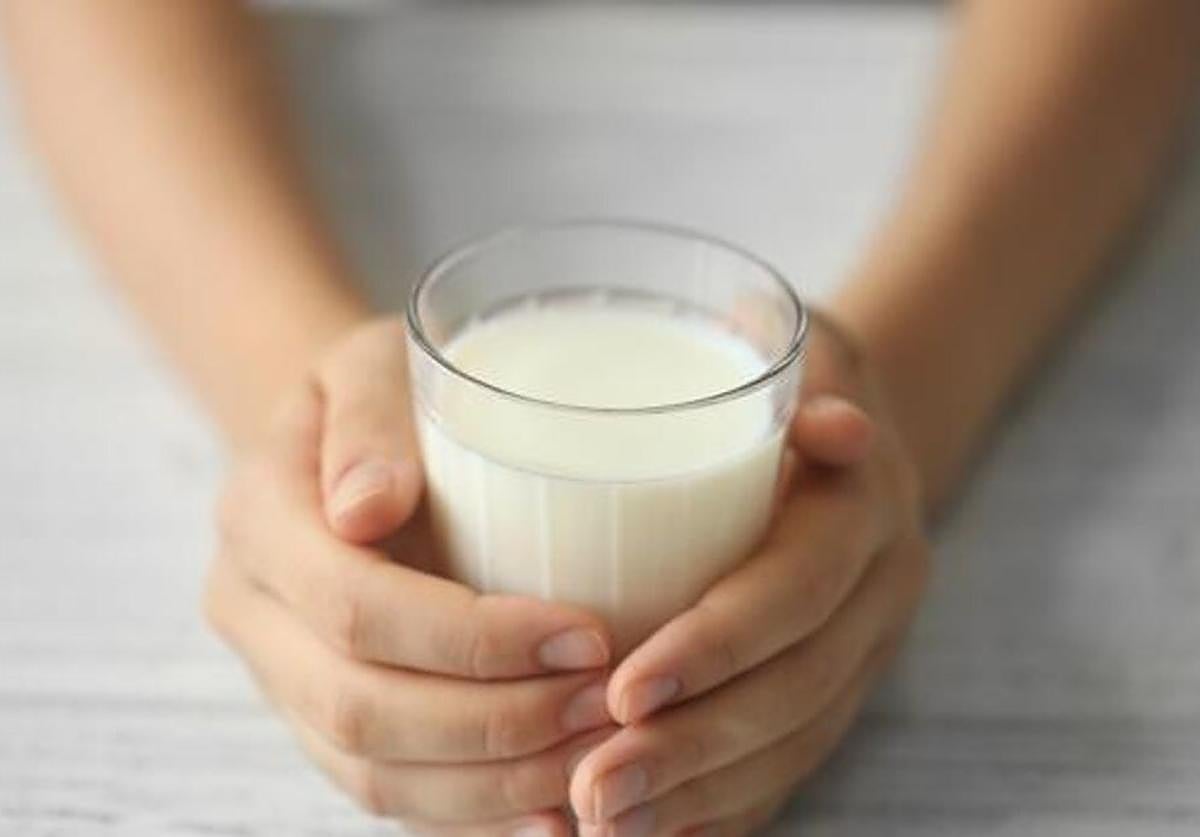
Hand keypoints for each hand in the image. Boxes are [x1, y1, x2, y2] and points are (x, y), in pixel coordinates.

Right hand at [205, 319, 617, 835]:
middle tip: (604, 706)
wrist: (343, 441)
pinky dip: (473, 816)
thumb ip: (369, 420)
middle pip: (363, 709)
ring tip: (597, 766)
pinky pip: (390, 795)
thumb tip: (367, 510)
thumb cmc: (381, 391)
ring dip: (494, 786)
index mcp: (259, 520)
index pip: (355, 607)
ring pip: (374, 774)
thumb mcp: (372, 364)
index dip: (471, 639)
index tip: (585, 635)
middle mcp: (255, 612)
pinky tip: (551, 817)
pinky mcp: (324, 720)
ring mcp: (283, 678)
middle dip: (496, 724)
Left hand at [568, 310, 930, 835]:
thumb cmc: (779, 384)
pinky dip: (727, 807)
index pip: (795, 590)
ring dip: (700, 793)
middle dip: (694, 746)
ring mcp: (865, 647)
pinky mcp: (839, 687)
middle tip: (593, 786)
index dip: (716, 647)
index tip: (622, 689)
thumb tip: (829, 425)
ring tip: (602, 823)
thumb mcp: (788, 358)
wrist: (851, 424)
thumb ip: (794, 384)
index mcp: (862, 508)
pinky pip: (793, 765)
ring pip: (794, 743)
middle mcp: (877, 589)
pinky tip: (656, 833)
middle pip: (795, 689)